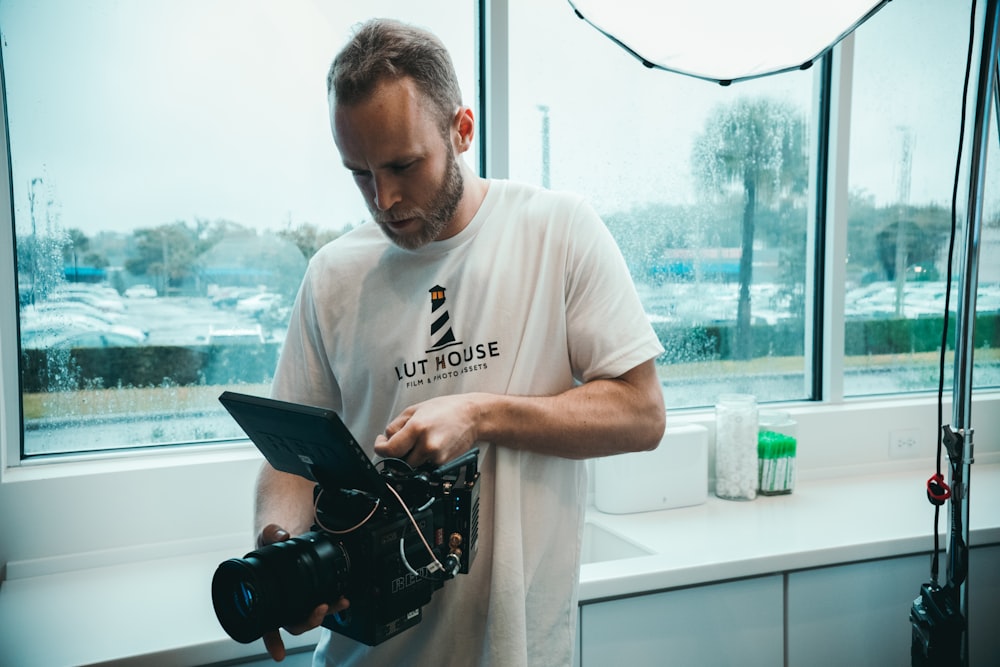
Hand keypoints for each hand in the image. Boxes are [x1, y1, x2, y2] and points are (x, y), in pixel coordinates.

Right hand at [256, 524, 349, 661]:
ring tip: (339, 603)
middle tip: (319, 610)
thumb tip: (281, 536)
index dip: (272, 641)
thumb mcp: (266, 535)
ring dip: (326, 613)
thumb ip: (270, 534)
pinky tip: (342, 599)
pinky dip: (333, 603)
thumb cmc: (269, 544)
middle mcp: (282, 603)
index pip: (266, 624)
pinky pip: (323, 602)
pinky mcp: (313, 592)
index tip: (279, 653)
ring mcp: (298, 599)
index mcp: (265, 597)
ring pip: (310, 615)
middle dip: (308, 621)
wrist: (283, 538)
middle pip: (294, 623)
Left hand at [374, 393, 484, 465]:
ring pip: (411, 465)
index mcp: (417, 428)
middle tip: (401, 441)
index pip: (389, 450)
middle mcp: (427, 445)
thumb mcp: (415, 410)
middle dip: (396, 452)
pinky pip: (424, 465)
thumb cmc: (447, 409)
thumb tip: (386, 439)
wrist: (472, 416)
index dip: (381, 448)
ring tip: (419, 440)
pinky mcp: (443, 464)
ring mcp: (436, 457)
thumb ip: (396, 425)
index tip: (381, 444)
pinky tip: (430, 444)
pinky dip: (422, 458)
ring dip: (409, 456)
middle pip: (399, 461)